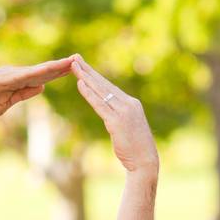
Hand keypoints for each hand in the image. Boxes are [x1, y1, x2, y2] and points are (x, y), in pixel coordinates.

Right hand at [0, 58, 72, 120]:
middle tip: (80, 59)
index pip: (41, 76)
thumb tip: (42, 87)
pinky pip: (19, 77)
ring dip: (51, 67)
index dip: (58, 72)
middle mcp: (13, 73)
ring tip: (69, 62)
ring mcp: (6, 75)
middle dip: (60, 66)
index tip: (76, 69)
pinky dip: (33, 74)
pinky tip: (46, 73)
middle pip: (41, 70)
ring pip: (34, 71)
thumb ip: (24, 94)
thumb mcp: (8, 102)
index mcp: (16, 80)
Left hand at [72, 55, 158, 174]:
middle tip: (75, 58)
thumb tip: (110, 114)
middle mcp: (128, 104)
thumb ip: (120, 117)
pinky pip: (100, 105)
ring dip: (86, 77)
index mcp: (132, 104)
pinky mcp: (117, 122)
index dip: (96, 76)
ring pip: (101, 91)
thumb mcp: (129, 128)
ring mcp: (123, 112)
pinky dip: (89, 93)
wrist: (145, 162)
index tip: (85, 66)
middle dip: (88, 70)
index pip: (110, 87)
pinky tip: (80, 84)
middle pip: (104, 84)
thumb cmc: (137, 149)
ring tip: (73, 66)